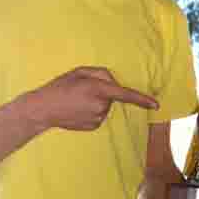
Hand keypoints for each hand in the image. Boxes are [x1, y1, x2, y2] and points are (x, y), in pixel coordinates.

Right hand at [32, 66, 158, 130]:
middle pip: (112, 96)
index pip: (125, 94)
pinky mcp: (94, 126)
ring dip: (96, 101)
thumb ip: (101, 73)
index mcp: (98, 89)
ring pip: (105, 106)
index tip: (155, 104)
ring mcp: (97, 118)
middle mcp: (100, 106)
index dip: (142, 99)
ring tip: (77, 100)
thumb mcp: (80, 72)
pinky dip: (92, 111)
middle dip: (103, 91)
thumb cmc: (60, 87)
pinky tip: (78, 110)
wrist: (43, 109)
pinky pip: (99, 115)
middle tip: (82, 90)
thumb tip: (114, 83)